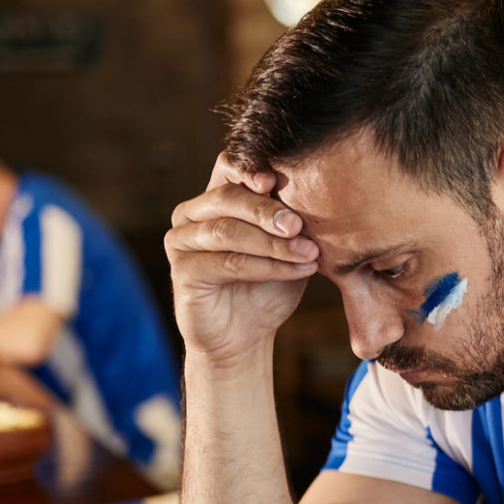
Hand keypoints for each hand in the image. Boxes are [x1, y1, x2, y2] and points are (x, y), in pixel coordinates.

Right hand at [166, 156, 319, 365]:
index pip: (228, 166)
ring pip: (227, 231)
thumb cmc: (268, 286)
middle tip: (299, 224)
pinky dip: (268, 266)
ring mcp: (182, 241)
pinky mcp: (182, 272)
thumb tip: (321, 194)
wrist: (246, 337)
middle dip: (268, 210)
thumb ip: (293, 221)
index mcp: (217, 198)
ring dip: (272, 242)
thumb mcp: (287, 247)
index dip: (250, 167)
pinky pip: (228, 263)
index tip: (278, 180)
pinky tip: (298, 270)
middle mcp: (192, 214)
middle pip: (227, 197)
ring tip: (308, 252)